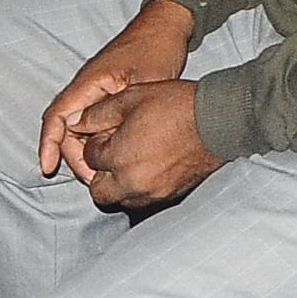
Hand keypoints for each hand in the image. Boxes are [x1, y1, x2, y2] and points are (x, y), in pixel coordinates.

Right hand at [36, 0, 194, 177]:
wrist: (168, 24)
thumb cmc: (156, 47)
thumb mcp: (145, 81)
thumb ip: (125, 110)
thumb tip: (110, 141)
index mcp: (88, 83)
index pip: (57, 116)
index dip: (48, 144)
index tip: (47, 167)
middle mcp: (86, 87)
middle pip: (66, 127)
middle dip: (72, 155)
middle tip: (93, 178)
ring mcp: (96, 90)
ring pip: (79, 126)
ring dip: (85, 148)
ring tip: (102, 171)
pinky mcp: (108, 93)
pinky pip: (93, 120)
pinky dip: (97, 138)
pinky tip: (111, 154)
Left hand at [70, 75, 222, 210]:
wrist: (220, 121)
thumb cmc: (177, 106)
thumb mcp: (131, 98)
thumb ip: (97, 113)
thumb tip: (76, 122)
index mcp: (118, 157)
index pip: (89, 159)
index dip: (96, 143)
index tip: (108, 132)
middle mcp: (132, 182)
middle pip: (98, 191)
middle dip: (100, 174)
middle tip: (113, 154)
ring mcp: (153, 192)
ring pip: (120, 199)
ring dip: (119, 184)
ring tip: (133, 161)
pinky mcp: (171, 195)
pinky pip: (144, 199)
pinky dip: (140, 187)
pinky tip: (151, 167)